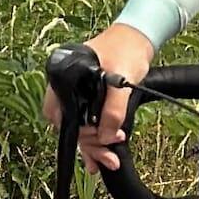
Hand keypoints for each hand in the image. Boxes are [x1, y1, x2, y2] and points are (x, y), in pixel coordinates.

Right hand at [79, 16, 155, 174]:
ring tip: (110, 160)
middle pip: (70, 126)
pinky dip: (95, 141)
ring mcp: (79, 96)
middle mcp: (67, 89)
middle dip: (90, 143)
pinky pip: (88, 125)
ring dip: (94, 146)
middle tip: (111, 153)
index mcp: (65, 79)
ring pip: (80, 129)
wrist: (138, 38)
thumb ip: (113, 110)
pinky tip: (100, 158)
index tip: (100, 137)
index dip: (77, 132)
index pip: (59, 114)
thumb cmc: (126, 50)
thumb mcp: (122, 80)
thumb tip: (105, 136)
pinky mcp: (91, 101)